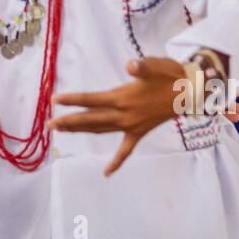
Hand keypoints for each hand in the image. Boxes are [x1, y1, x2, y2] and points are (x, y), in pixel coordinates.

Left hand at [49, 57, 186, 175]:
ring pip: (100, 130)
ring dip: (81, 131)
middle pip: (90, 119)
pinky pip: (125, 150)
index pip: (91, 100)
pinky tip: (107, 173)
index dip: (72, 100)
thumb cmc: (169, 76)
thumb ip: (142, 67)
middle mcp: (123, 114)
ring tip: (62, 131)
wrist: (189, 93)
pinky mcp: (140, 132)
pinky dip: (116, 161)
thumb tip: (131, 66)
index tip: (55, 101)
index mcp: (123, 98)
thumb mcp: (155, 65)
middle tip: (50, 124)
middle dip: (69, 121)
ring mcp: (131, 126)